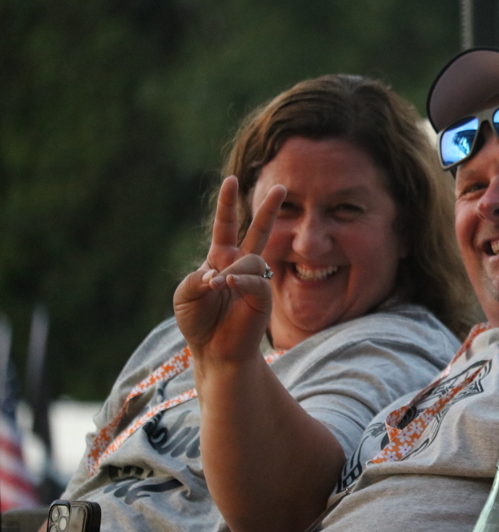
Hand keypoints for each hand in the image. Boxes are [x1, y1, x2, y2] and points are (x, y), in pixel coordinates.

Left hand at [173, 176, 285, 361]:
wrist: (214, 350)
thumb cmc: (199, 322)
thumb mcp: (185, 295)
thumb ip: (197, 277)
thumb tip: (219, 272)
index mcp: (220, 259)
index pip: (226, 225)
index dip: (228, 204)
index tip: (231, 180)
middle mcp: (240, 265)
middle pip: (259, 231)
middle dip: (269, 209)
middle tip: (281, 187)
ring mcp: (254, 280)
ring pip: (251, 260)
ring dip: (232, 271)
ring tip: (217, 287)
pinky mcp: (263, 297)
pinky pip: (255, 280)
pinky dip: (239, 281)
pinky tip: (227, 286)